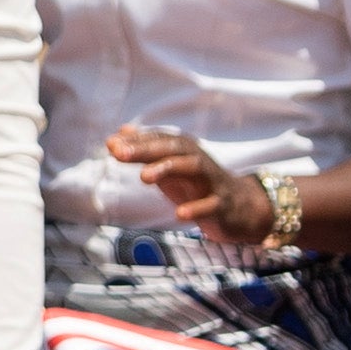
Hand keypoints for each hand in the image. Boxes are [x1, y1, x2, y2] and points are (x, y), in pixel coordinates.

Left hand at [107, 123, 280, 243]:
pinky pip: (211, 205)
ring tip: (144, 177)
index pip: (159, 139)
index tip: (111, 144)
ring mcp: (211, 182)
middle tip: (119, 154)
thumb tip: (116, 135)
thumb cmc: (195, 183)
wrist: (239, 206)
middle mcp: (197, 161)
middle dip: (146, 149)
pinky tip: (180, 214)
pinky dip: (197, 208)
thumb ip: (144, 151)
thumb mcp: (168, 165)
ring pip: (193, 168)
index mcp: (184, 151)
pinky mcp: (222, 205)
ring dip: (169, 169)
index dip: (136, 140)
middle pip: (173, 149)